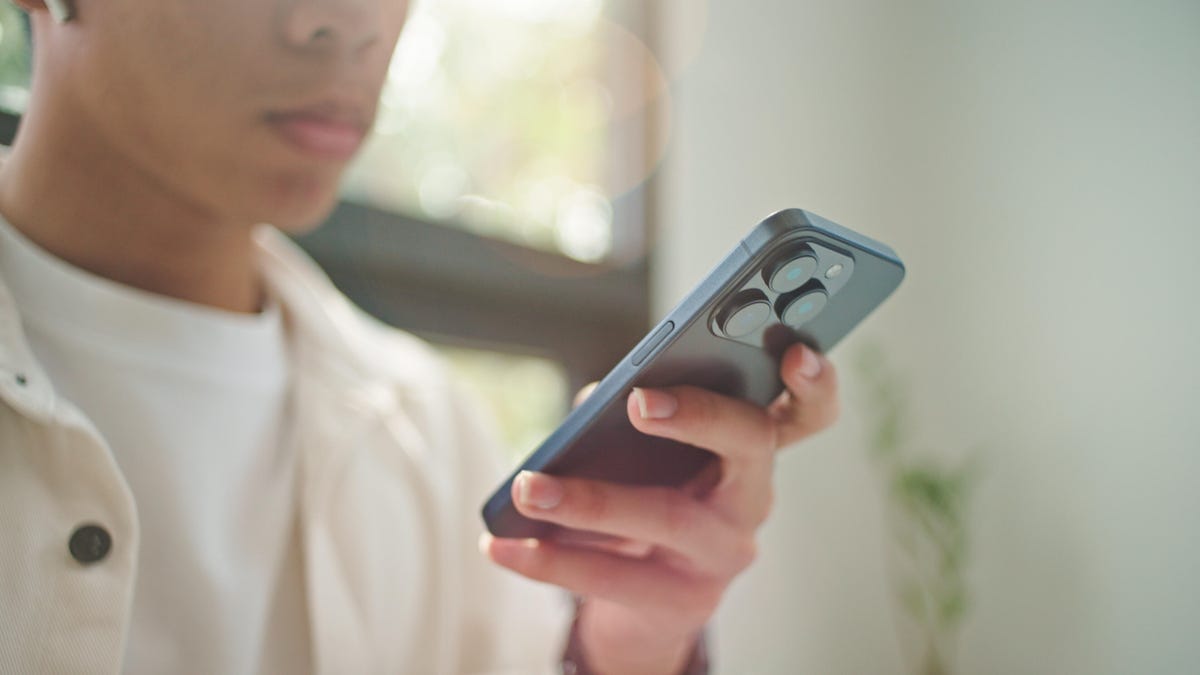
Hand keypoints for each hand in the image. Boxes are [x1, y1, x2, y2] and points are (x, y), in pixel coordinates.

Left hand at [480, 343, 838, 674]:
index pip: (804, 411)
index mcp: (751, 451)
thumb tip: (595, 400)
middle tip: (640, 401)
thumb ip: (629, 412)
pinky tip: (502, 545)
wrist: (648, 606)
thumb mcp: (649, 456)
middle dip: (700, 415)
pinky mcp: (683, 601)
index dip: (814, 383)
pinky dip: (548, 559)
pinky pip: (612, 576)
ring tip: (529, 488)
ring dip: (589, 500)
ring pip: (666, 515)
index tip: (794, 354)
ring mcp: (722, 553)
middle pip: (751, 444)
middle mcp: (752, 498)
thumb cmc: (650, 500)